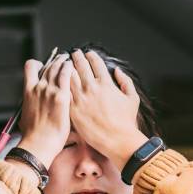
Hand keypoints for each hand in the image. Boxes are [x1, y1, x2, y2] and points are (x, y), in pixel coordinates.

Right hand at [17, 54, 72, 168]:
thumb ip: (31, 106)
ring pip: (57, 67)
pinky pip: (66, 75)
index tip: (44, 65)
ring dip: (64, 61)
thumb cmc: (33, 135)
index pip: (30, 66)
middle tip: (63, 60)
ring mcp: (49, 90)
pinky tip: (73, 67)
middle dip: (56, 61)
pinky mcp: (61, 96)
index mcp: (28, 91)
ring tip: (70, 61)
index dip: (39, 63)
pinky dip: (69, 68)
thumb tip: (33, 108)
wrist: (39, 143)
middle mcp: (38, 87)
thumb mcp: (26, 116)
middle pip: (48, 66)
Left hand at [70, 50, 147, 170]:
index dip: (91, 56)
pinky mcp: (72, 109)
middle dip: (76, 57)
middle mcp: (92, 88)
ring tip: (64, 64)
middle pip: (80, 66)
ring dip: (66, 68)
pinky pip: (64, 92)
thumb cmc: (126, 122)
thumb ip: (126, 82)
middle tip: (73, 53)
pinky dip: (61, 84)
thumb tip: (117, 71)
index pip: (96, 63)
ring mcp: (80, 98)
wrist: (116, 140)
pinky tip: (59, 82)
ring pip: (69, 77)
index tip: (88, 53)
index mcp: (106, 83)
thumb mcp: (132, 98)